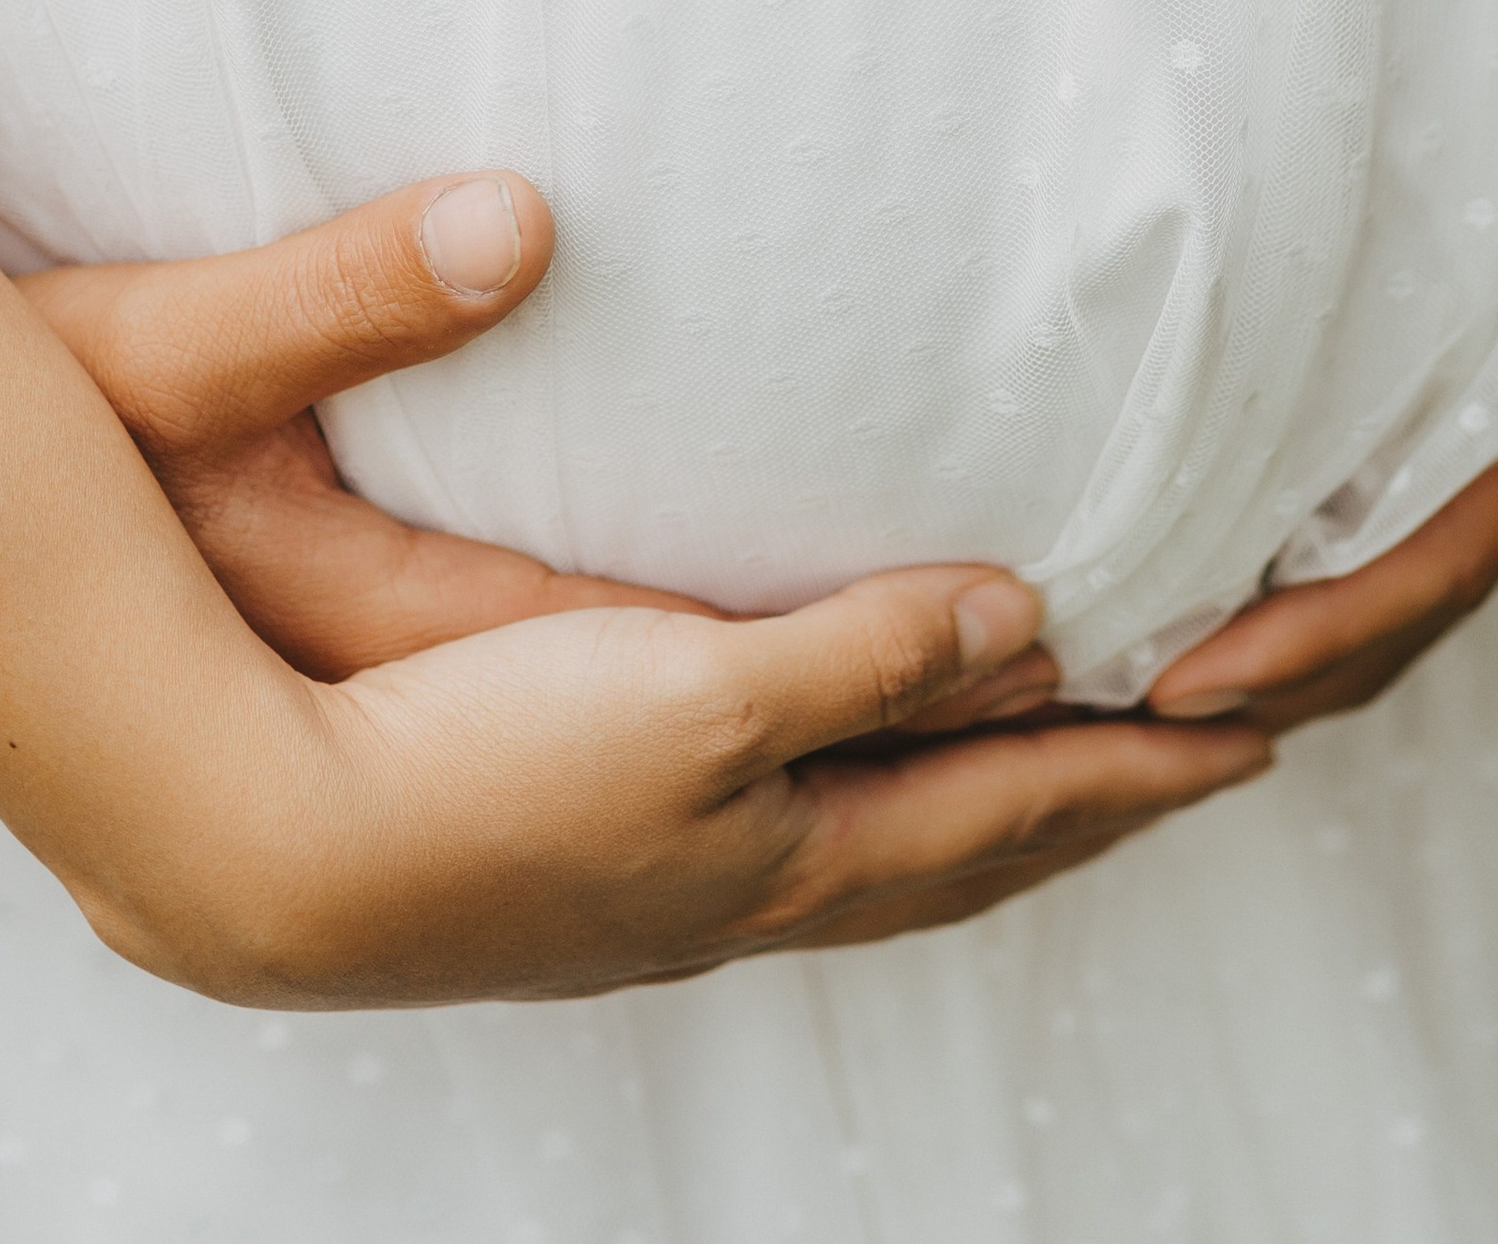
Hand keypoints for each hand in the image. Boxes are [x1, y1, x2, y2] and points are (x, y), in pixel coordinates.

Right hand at [28, 179, 1268, 1001]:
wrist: (251, 846)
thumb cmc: (460, 755)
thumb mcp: (688, 689)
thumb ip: (855, 650)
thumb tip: (1022, 606)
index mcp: (775, 848)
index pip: (993, 804)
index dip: (1123, 767)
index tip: (1245, 734)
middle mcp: (729, 890)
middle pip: (947, 851)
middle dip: (1075, 806)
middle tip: (1190, 770)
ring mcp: (645, 891)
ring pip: (860, 854)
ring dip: (969, 814)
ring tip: (1043, 783)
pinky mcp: (565, 865)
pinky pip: (775, 837)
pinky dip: (858, 806)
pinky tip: (822, 794)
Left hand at [1148, 0, 1497, 733]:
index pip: (1475, 522)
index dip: (1350, 610)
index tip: (1217, 669)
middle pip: (1419, 582)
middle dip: (1281, 663)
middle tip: (1106, 711)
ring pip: (1396, 548)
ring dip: (1275, 622)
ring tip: (1109, 674)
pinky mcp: (1476, 346)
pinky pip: (1382, 473)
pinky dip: (1291, 534)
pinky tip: (1173, 546)